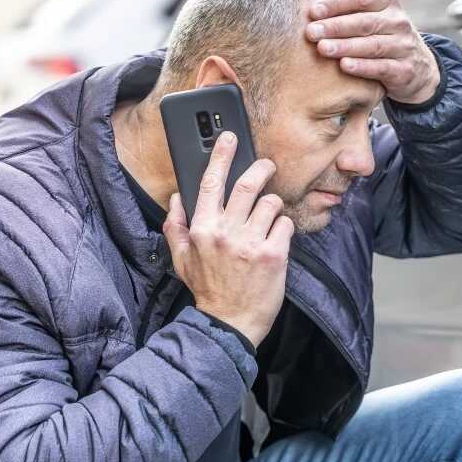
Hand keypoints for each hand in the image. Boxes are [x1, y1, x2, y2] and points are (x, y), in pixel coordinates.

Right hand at [163, 131, 292, 346]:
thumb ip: (176, 226)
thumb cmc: (208, 290)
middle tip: (267, 166)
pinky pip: (285, 225)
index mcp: (202, 229)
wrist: (230, 323)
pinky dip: (284, 227)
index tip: (230, 138)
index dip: (221, 156)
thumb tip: (176, 198)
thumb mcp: (182, 259)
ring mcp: (251, 243)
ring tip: (269, 217)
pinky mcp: (274, 254)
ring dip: (273, 204)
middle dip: (261, 168)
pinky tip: (277, 240)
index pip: (210, 182)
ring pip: (270, 203)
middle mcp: (226, 232)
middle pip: (247, 184)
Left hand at [307, 0, 440, 104]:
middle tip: (311, 32)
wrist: (417, 67)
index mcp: (386, 1)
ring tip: (323, 49)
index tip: (313, 10)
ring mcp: (403, 46)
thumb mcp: (368, 2)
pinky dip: (364, 67)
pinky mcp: (404, 71)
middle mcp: (397, 21)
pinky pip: (383, 68)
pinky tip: (345, 66)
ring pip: (373, 45)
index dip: (337, 3)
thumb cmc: (383, 30)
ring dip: (347, 47)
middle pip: (364, 22)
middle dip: (336, 27)